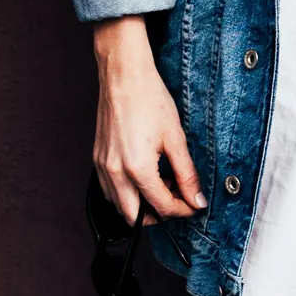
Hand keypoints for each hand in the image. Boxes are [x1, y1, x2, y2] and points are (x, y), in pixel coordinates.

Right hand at [92, 15, 205, 224]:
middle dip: (158, 216)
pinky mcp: (97, 160)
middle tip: (179, 202)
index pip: (161, 206)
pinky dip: (127, 193)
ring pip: (119, 205)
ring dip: (141, 206)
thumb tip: (197, 199)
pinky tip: (145, 177)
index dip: (182, 210)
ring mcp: (102, 168)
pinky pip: (109, 190)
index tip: (195, 205)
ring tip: (164, 187)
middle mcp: (115, 174)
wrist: (124, 78)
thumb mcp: (176, 138)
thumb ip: (187, 173)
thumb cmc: (150, 101)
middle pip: (134, 217)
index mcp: (137, 169)